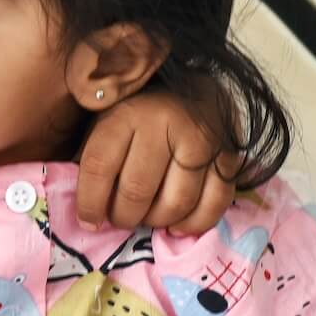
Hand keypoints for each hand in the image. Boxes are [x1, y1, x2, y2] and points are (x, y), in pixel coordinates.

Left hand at [77, 91, 239, 234]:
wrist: (191, 90)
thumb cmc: (139, 115)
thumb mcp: (106, 123)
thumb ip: (92, 160)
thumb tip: (86, 212)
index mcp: (127, 114)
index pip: (100, 165)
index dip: (89, 202)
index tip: (89, 221)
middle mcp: (166, 124)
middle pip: (137, 190)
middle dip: (123, 216)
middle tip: (120, 219)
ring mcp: (202, 141)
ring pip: (175, 204)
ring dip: (156, 221)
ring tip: (146, 218)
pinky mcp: (229, 158)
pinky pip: (213, 205)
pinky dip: (193, 224)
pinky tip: (176, 225)